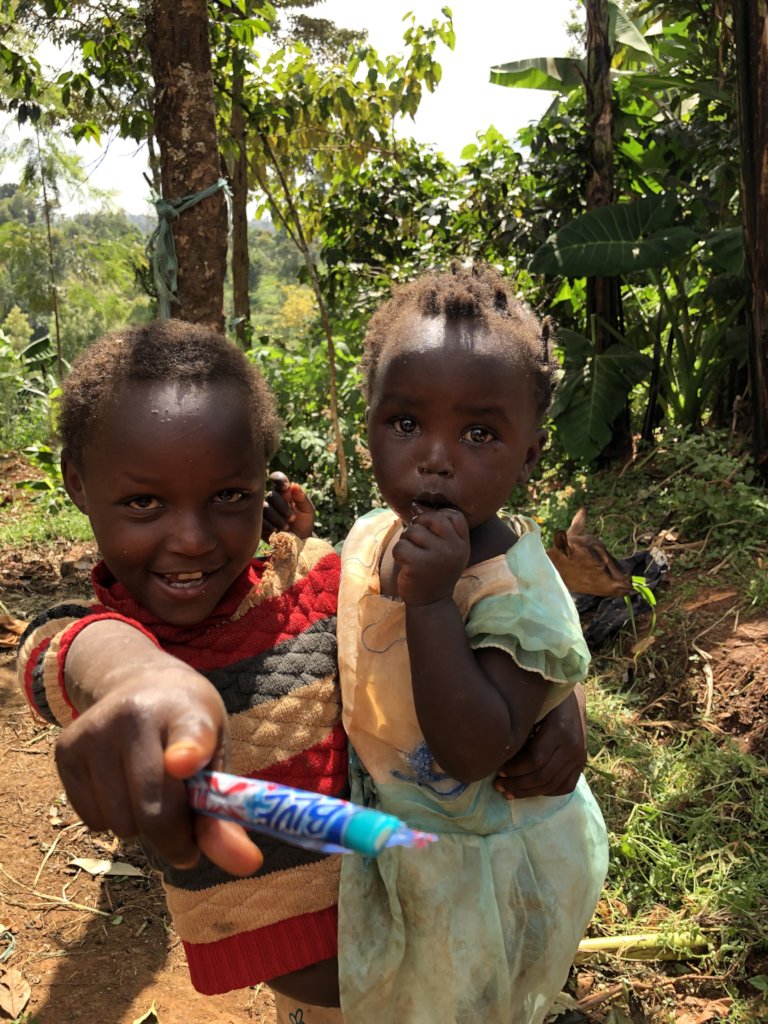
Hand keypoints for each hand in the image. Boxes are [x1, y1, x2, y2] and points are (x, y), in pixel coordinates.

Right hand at [56, 663, 262, 875]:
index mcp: (188, 711)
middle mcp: (135, 715)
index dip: (189, 752)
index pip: (190, 735)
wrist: (139, 683)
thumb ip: (226, 811)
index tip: (184, 763)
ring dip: (141, 829)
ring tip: (152, 795)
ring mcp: (94, 732)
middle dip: (174, 841)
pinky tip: (122, 788)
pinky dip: (113, 820)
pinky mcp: (64, 750)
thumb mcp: (217, 756)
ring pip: (120, 824)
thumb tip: (247, 866)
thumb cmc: (189, 730)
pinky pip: (93, 821)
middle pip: (153, 809)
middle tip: (187, 840)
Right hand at [262, 471, 314, 540]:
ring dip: (277, 518)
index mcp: (284, 493)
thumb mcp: (307, 511)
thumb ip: (302, 498)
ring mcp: (263, 511)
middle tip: (292, 519)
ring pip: (264, 507)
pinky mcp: (257, 523)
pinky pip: (259, 520)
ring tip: (286, 527)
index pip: (277, 479)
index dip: (279, 479)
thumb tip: (294, 485)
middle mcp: (272, 499)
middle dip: (283, 507)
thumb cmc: (304, 524)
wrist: (298, 544)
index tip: (286, 488)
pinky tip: (276, 531)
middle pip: (271, 495)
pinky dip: (269, 525)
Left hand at [393, 506, 469, 605]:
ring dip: (407, 541)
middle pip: (432, 518)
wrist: (431, 603)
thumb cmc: (434, 570)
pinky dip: (399, 554)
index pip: (453, 515)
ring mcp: (437, 557)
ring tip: (413, 555)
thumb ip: (434, 526)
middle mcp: (454, 549)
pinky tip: (406, 565)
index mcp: (462, 543)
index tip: (431, 533)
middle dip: (419, 526)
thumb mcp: (443, 548)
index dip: (437, 517)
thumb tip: (416, 505)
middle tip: (417, 542)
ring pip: (413, 531)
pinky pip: (401, 546)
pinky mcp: (418, 566)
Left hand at [494, 686, 586, 798]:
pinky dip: (548, 792)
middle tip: (499, 786)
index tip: (499, 771)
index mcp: (559, 729)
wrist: (572, 700)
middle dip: (518, 784)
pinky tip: (531, 791)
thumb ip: (521, 729)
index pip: (535, 759)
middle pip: (543, 775)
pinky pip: (566, 786)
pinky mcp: (582, 763)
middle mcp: (572, 746)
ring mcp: (579, 756)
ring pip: (552, 784)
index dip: (515, 769)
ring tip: (508, 792)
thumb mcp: (533, 708)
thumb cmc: (545, 701)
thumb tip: (499, 752)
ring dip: (528, 792)